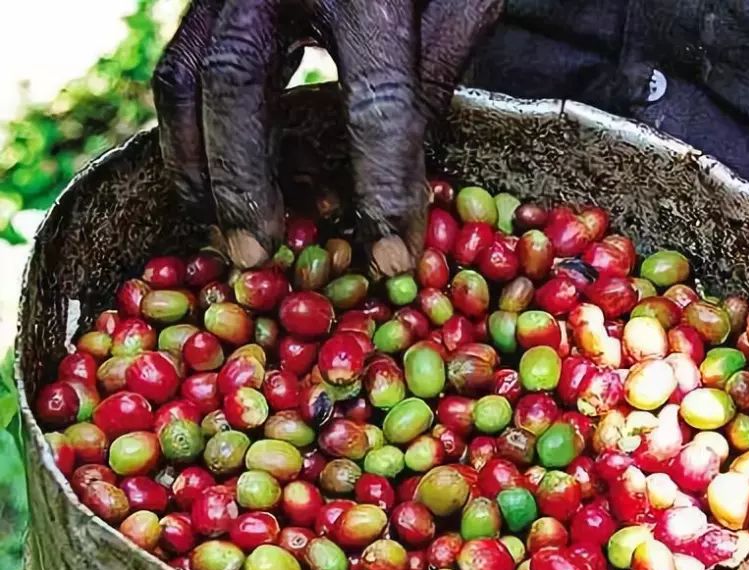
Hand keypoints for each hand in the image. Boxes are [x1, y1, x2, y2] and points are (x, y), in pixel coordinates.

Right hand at [152, 0, 501, 271]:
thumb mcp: (462, 1)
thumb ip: (434, 78)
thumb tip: (404, 180)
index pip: (377, 100)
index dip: (385, 187)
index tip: (394, 259)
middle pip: (238, 84)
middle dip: (245, 181)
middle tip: (257, 256)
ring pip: (186, 72)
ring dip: (196, 163)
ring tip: (219, 231)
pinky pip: (181, 61)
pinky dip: (188, 130)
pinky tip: (208, 178)